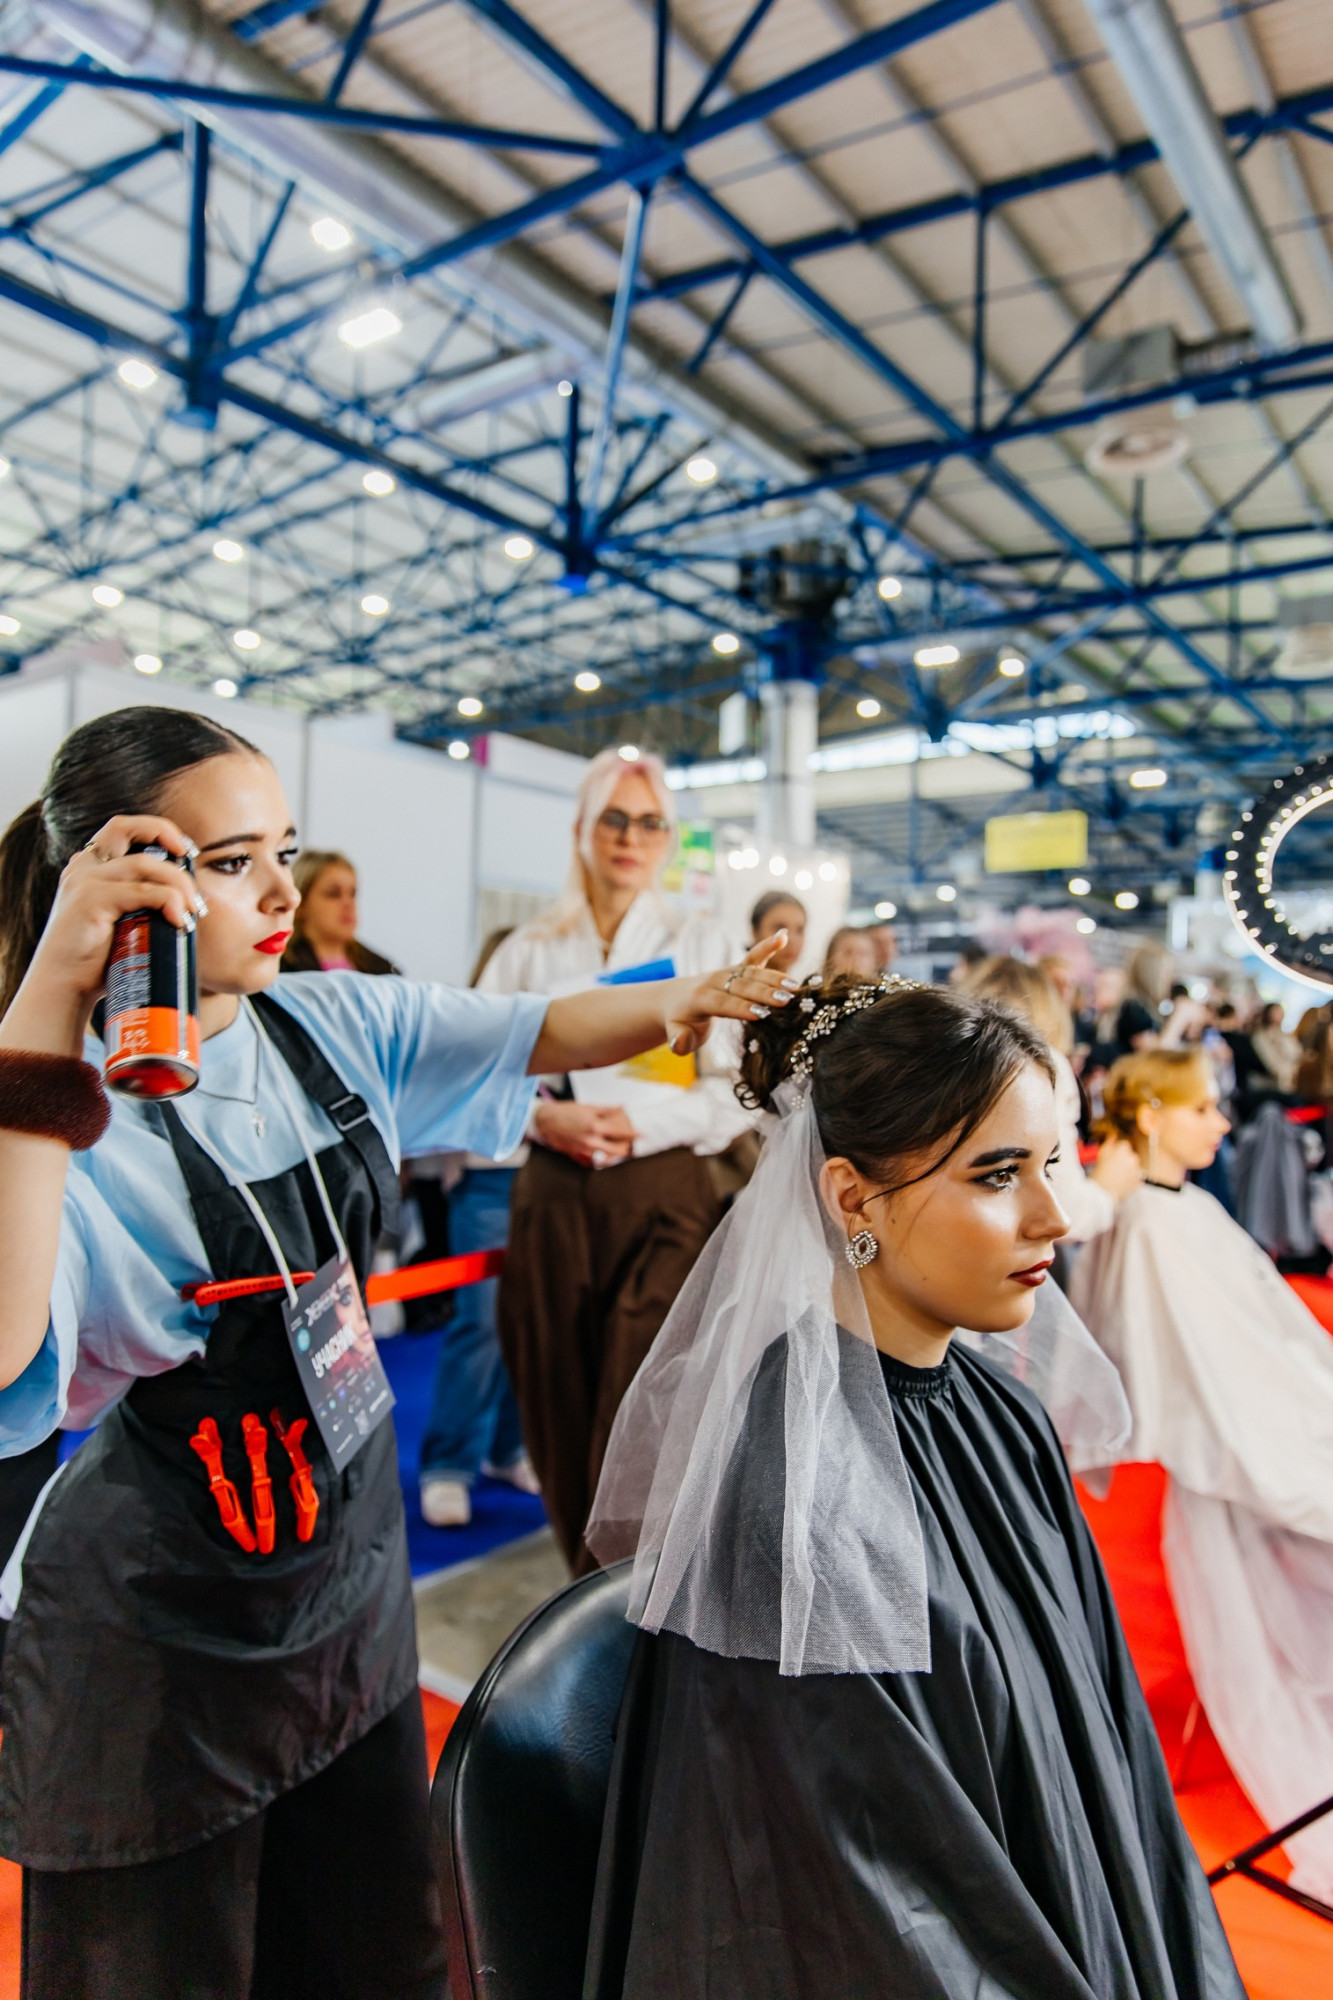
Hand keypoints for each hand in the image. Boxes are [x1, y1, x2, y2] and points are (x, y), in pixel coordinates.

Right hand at [19, 815, 203, 1030]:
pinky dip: (169, 902)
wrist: (64, 988)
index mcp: (88, 868)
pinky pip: (142, 892)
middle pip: (126, 827)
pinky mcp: (90, 900)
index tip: (185, 850)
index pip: (121, 828)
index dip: (156, 828)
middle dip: (167, 836)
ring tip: (195, 910)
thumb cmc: (96, 961)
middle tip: (193, 863)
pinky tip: (180, 921)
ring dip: (178, 884)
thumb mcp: (121, 921)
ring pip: (145, 864)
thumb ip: (141, 903)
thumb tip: (189, 902)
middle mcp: (82, 867)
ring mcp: (84, 881)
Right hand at [532, 1100, 637, 1168]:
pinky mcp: (579, 1154)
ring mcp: (585, 1149)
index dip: (633, 1134)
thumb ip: (607, 1110)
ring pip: (607, 1157)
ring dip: (617, 1154)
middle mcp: (591, 1140)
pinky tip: (609, 1152)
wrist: (547, 1121)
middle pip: (617, 1150)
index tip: (641, 1134)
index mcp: (595, 1125)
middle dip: (628, 1148)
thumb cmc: (567, 1111)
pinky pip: (597, 1158)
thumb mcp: (589, 1107)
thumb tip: (622, 1107)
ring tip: (624, 1150)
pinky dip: (604, 1156)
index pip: (620, 1132)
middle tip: (634, 1145)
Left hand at [663, 933, 795, 1056]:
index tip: (761, 1014)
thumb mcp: (676, 1032)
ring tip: (794, 986)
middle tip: (785, 1000)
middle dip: (764, 993)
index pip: (723, 1003)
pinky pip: (754, 956)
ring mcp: (727, 972)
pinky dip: (768, 946)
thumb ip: (678, 1040)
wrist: (675, 997)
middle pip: (742, 987)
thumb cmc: (680, 1021)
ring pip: (752, 973)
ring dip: (774, 978)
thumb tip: (680, 1043)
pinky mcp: (737, 968)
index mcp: (700, 998)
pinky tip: (783, 936)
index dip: (741, 1008)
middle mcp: (715, 980)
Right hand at [1090, 1134, 1142, 1200]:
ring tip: (1117, 1175)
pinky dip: (1131, 1178)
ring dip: (1128, 1168)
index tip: (1113, 1155)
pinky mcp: (1139, 1181)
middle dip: (1124, 1159)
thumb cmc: (1100, 1174)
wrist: (1102, 1192)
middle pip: (1130, 1155)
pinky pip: (1136, 1177)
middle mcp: (1133, 1158)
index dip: (1117, 1150)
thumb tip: (1113, 1137)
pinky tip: (1121, 1181)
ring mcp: (1137, 1170)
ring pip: (1133, 1166)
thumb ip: (1109, 1143)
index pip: (1124, 1144)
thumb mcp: (1101, 1155)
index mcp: (1124, 1150)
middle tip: (1113, 1166)